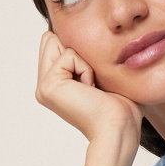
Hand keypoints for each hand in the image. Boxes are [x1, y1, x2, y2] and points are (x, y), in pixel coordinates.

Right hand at [35, 31, 142, 150]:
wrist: (120, 128)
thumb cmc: (120, 108)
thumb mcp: (101, 76)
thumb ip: (85, 57)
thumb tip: (83, 37)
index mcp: (55, 85)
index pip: (55, 41)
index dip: (79, 50)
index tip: (94, 81)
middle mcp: (45, 86)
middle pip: (50, 38)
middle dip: (76, 52)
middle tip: (92, 83)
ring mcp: (44, 87)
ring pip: (55, 41)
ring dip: (82, 61)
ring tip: (91, 87)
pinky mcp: (49, 85)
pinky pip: (68, 55)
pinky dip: (86, 69)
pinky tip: (90, 91)